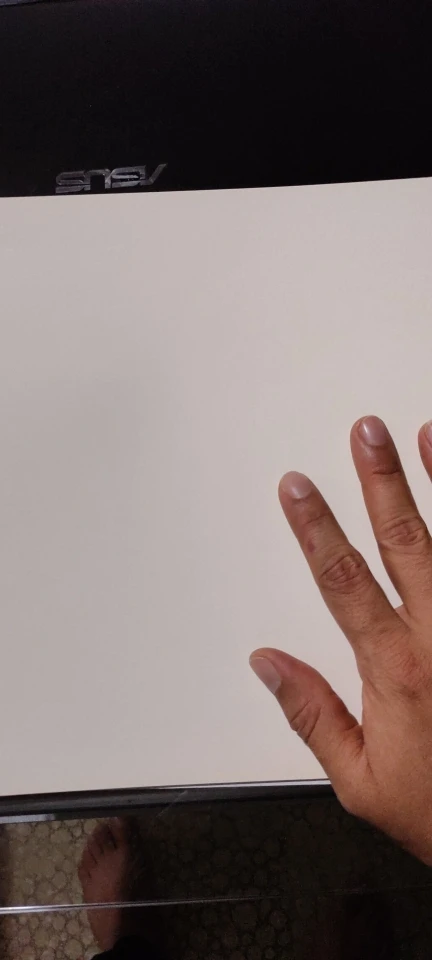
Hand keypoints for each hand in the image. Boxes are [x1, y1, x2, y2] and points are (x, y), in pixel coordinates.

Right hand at [250, 416, 431, 864]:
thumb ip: (311, 714)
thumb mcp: (362, 782)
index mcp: (397, 670)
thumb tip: (267, 663)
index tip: (296, 487)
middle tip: (366, 432)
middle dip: (380, 481)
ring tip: (426, 435)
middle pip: (404, 542)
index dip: (315, 528)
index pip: (343, 581)